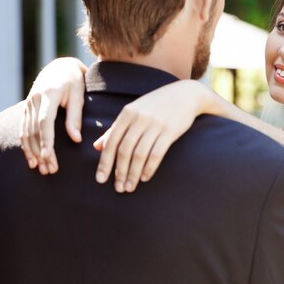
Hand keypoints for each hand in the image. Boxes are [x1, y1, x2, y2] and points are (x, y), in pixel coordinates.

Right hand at [20, 57, 87, 173]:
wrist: (59, 68)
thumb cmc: (74, 82)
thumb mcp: (78, 96)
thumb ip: (75, 118)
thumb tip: (76, 140)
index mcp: (48, 95)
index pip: (45, 122)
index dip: (46, 141)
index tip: (48, 157)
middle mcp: (34, 100)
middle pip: (35, 131)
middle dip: (41, 152)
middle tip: (50, 170)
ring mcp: (27, 105)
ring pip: (26, 133)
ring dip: (32, 152)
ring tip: (42, 169)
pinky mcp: (26, 110)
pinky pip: (23, 130)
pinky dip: (26, 146)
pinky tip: (32, 159)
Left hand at [93, 80, 207, 192]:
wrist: (185, 95)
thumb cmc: (156, 105)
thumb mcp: (134, 111)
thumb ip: (115, 128)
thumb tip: (97, 147)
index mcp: (127, 113)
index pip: (111, 142)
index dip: (105, 163)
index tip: (100, 180)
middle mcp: (139, 118)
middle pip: (124, 150)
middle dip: (120, 172)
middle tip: (118, 188)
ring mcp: (155, 124)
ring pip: (139, 155)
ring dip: (133, 174)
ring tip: (130, 187)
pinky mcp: (170, 131)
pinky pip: (157, 154)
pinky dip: (149, 168)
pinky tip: (145, 178)